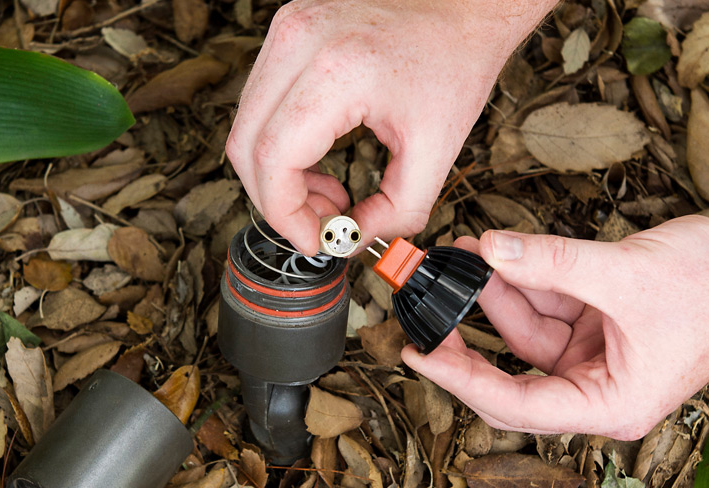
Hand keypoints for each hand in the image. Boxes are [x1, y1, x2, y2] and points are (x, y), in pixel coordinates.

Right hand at [226, 0, 556, 254]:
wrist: (464, 7)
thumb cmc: (456, 64)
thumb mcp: (436, 154)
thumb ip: (395, 213)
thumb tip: (351, 242)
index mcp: (338, 71)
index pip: (272, 158)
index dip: (284, 214)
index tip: (314, 240)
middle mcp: (299, 41)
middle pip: (245, 145)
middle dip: (276, 201)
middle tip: (320, 223)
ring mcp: (287, 29)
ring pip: (246, 126)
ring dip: (276, 175)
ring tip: (327, 191)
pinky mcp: (287, 30)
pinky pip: (259, 103)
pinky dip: (279, 145)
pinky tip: (318, 160)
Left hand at [402, 209, 708, 439]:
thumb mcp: (623, 272)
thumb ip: (550, 263)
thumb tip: (487, 251)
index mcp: (610, 406)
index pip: (515, 403)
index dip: (459, 379)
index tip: (416, 356)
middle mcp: (598, 390)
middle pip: (512, 376)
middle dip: (467, 338)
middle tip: (424, 309)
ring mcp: (597, 358)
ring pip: (526, 335)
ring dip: (495, 294)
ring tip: (462, 256)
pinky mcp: (600, 327)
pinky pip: (548, 308)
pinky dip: (524, 282)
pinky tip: (496, 255)